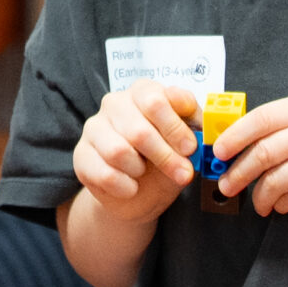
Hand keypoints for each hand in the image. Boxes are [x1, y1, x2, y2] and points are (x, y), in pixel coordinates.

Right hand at [72, 80, 199, 222]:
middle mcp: (115, 103)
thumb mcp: (184, 143)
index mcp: (142, 92)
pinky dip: (125, 187)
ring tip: (145, 173)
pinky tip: (131, 186)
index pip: (156, 99)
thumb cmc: (162, 161)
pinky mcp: (81, 154)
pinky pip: (105, 174)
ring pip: (119, 151)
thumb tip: (206, 129)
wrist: (138, 194)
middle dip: (165, 156)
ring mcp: (94, 127)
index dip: (175, 126)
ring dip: (140, 170)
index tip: (190, 147)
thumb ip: (195, 131)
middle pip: (139, 130)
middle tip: (183, 173)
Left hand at [210, 92, 287, 221]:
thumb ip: (282, 129)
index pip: (262, 117)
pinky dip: (280, 204)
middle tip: (226, 184)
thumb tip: (232, 145)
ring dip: (259, 194)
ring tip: (258, 202)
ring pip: (274, 178)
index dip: (234, 135)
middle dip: (238, 171)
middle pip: (263, 150)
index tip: (219, 151)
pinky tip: (283, 204)